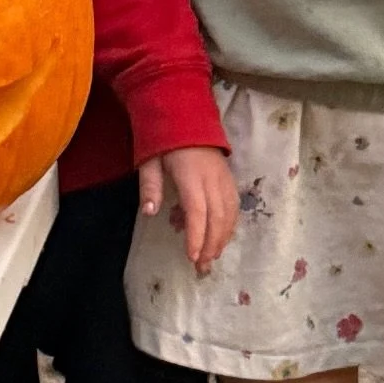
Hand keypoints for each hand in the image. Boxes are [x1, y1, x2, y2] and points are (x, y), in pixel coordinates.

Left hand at [138, 146, 236, 276]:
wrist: (186, 115)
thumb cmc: (164, 140)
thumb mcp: (149, 159)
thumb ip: (149, 185)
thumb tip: (149, 212)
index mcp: (190, 174)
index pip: (197, 210)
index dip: (196, 236)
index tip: (192, 257)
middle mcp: (211, 177)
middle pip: (217, 216)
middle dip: (211, 244)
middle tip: (202, 267)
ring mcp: (223, 177)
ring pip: (230, 213)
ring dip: (223, 238)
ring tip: (212, 258)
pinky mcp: (229, 176)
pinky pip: (235, 205)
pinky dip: (231, 225)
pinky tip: (223, 238)